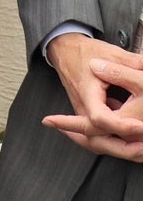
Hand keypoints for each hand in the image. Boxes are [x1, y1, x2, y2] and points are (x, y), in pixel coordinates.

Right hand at [42, 34, 142, 157]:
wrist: (64, 50)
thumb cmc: (84, 52)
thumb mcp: (111, 53)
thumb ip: (132, 64)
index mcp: (87, 93)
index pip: (100, 118)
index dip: (120, 125)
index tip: (139, 125)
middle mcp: (83, 107)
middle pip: (96, 140)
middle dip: (124, 149)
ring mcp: (84, 113)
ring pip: (97, 141)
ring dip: (121, 149)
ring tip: (141, 149)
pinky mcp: (89, 114)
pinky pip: (98, 136)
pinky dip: (115, 142)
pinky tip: (134, 138)